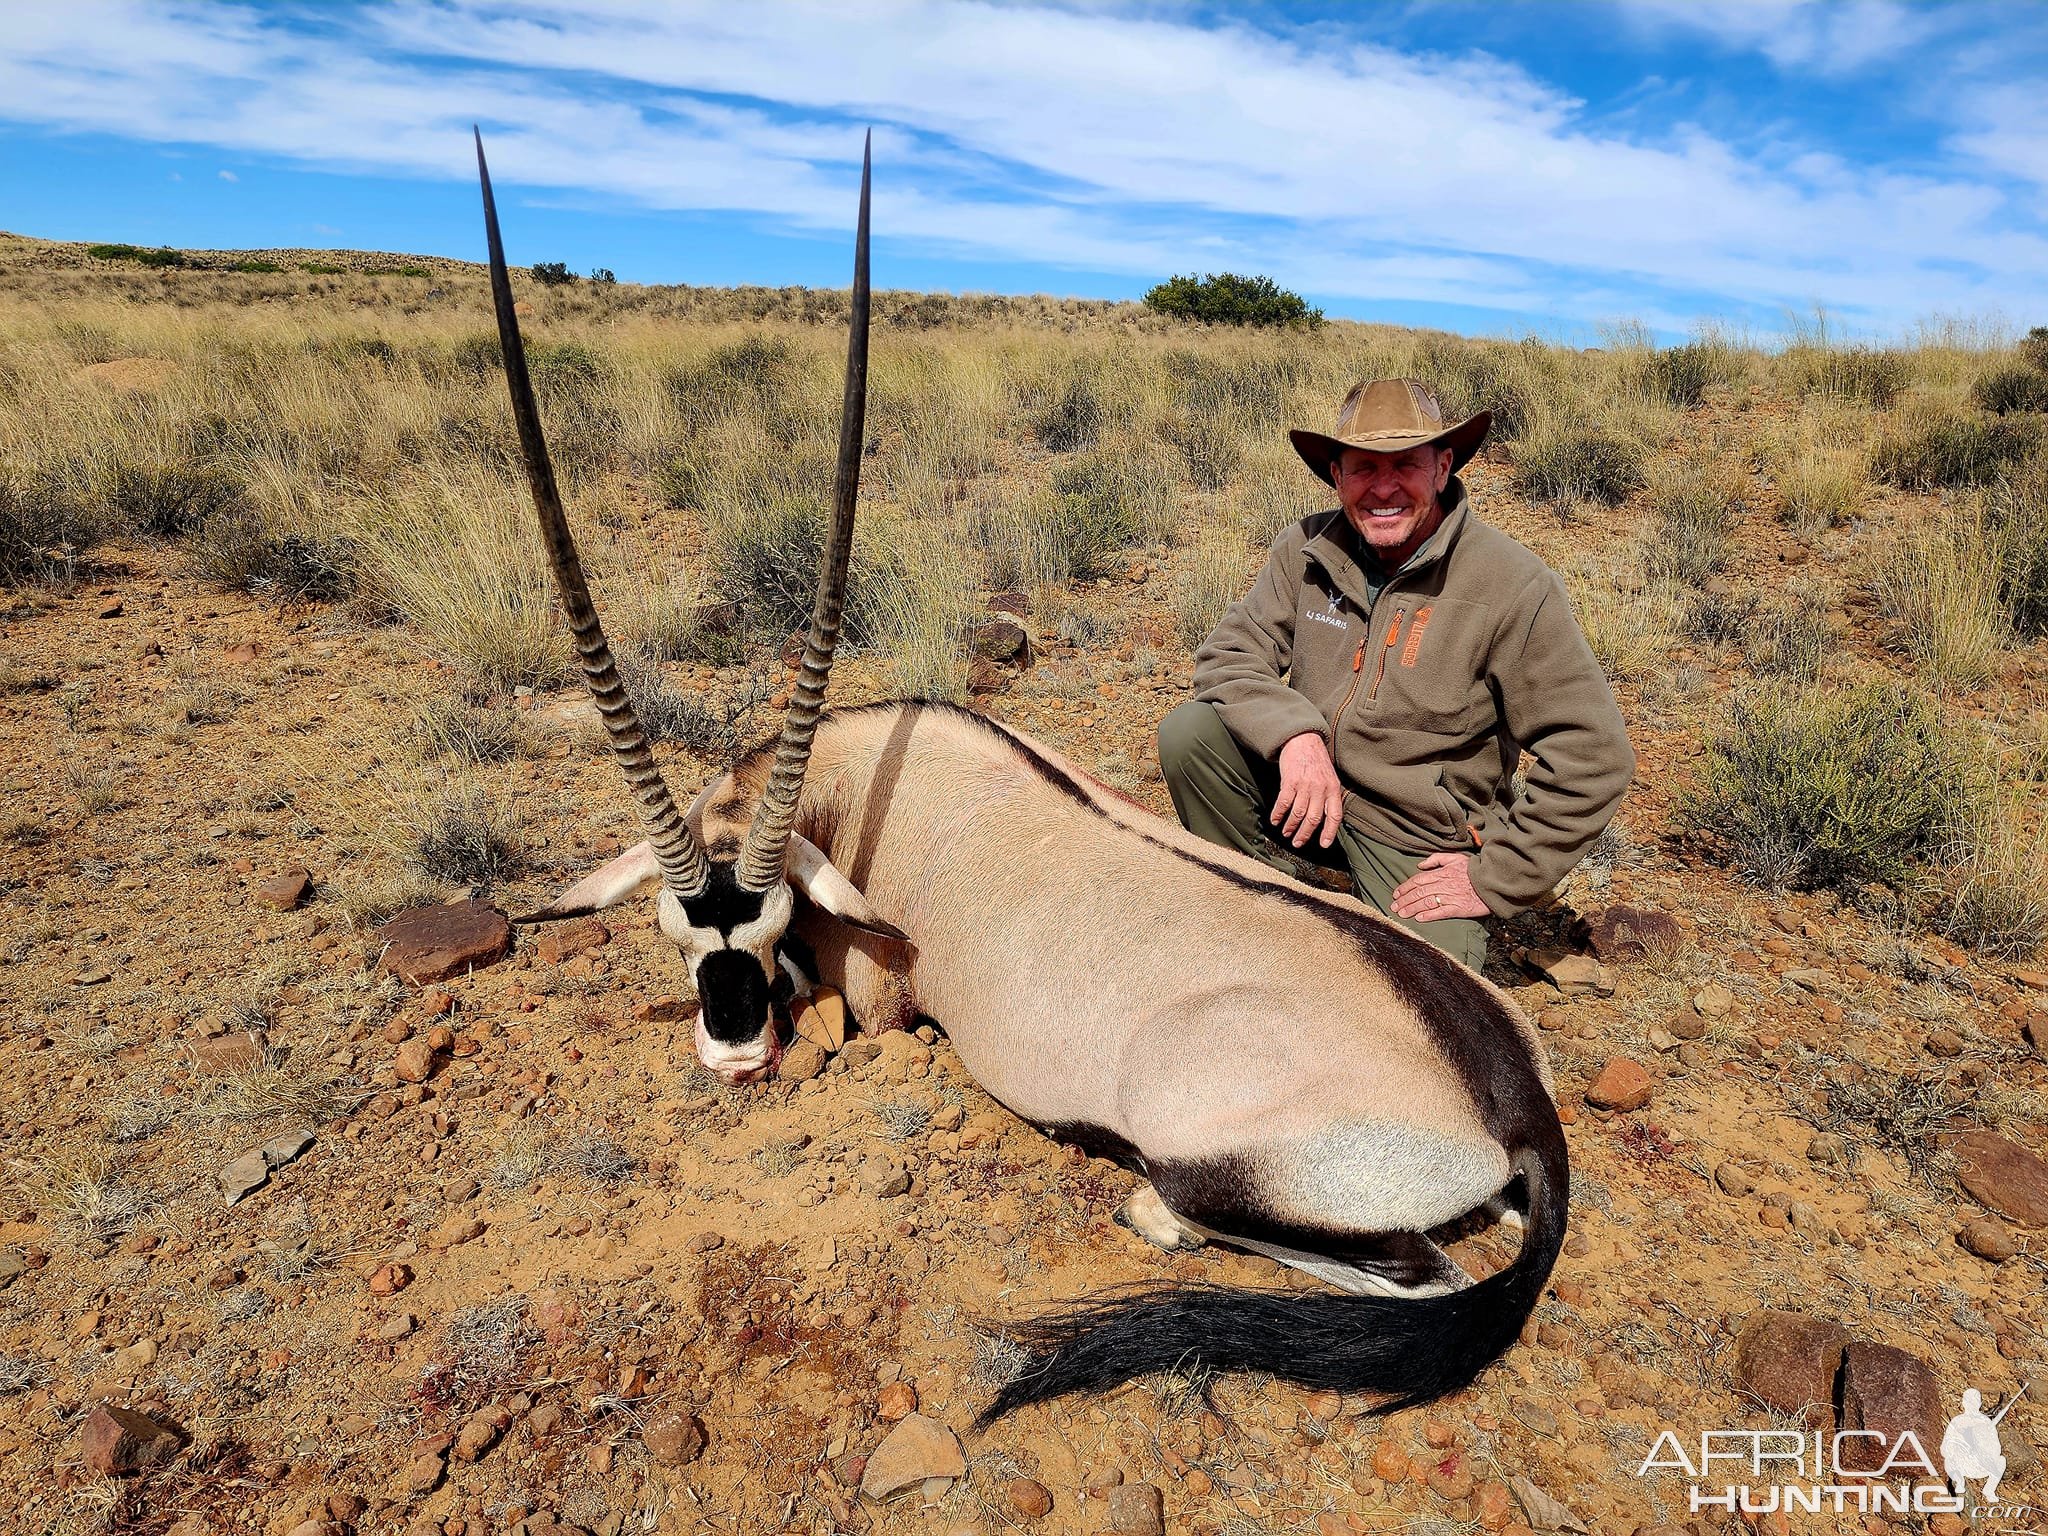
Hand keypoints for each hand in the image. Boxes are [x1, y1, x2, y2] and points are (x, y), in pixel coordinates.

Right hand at [1271, 732, 1343, 848]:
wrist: (1303, 740)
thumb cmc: (1316, 760)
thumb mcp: (1330, 777)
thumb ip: (1329, 796)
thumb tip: (1325, 819)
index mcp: (1333, 789)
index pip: (1334, 815)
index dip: (1329, 832)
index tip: (1323, 844)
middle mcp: (1320, 789)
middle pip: (1313, 818)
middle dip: (1305, 834)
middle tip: (1297, 843)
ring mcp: (1305, 785)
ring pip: (1298, 813)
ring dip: (1290, 826)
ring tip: (1286, 833)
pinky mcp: (1290, 781)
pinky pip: (1284, 803)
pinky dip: (1278, 814)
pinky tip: (1275, 820)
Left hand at [1391, 852, 1489, 921]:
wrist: (1493, 881)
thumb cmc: (1474, 870)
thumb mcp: (1455, 858)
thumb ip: (1436, 859)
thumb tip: (1420, 865)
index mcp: (1442, 873)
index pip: (1418, 880)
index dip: (1405, 887)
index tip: (1396, 893)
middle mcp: (1443, 885)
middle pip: (1419, 892)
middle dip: (1404, 900)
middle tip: (1394, 906)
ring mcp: (1451, 897)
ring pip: (1426, 902)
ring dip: (1412, 908)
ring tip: (1402, 914)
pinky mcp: (1459, 908)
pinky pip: (1441, 912)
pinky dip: (1429, 915)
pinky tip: (1419, 918)